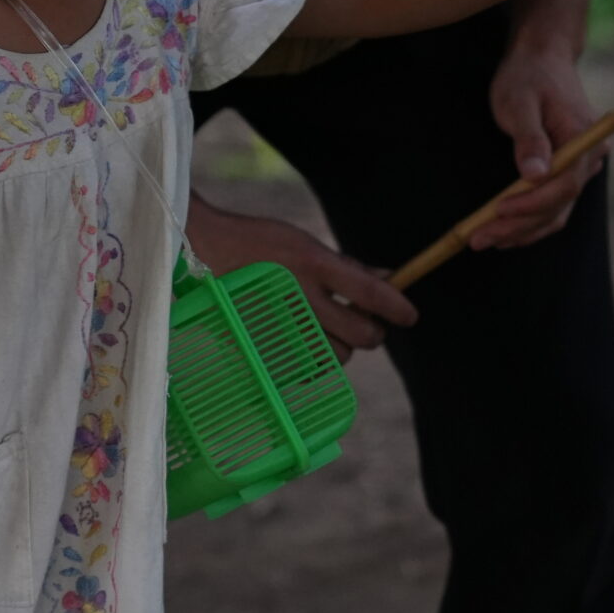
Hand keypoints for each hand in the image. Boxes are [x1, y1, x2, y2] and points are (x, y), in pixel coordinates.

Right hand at [188, 196, 417, 359]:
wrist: (203, 250)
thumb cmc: (262, 244)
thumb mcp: (308, 244)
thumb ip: (349, 267)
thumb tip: (391, 279)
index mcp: (315, 264)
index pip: (372, 294)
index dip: (399, 307)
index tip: (410, 315)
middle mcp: (301, 296)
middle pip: (361, 334)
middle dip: (373, 332)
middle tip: (367, 324)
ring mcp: (281, 325)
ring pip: (338, 356)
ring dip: (343, 346)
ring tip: (330, 329)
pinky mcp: (263, 346)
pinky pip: (306, 369)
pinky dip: (314, 361)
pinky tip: (306, 342)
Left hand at [481, 41, 601, 249]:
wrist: (542, 58)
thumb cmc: (528, 75)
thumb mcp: (520, 101)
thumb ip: (528, 139)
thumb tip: (534, 175)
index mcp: (584, 137)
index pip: (563, 184)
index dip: (530, 204)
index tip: (497, 211)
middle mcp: (591, 157)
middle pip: (558, 204)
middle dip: (518, 224)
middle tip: (478, 238)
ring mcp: (582, 167)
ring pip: (555, 210)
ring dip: (521, 229)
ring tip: (484, 240)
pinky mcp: (570, 171)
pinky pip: (554, 205)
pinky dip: (530, 221)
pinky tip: (505, 232)